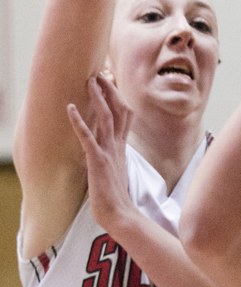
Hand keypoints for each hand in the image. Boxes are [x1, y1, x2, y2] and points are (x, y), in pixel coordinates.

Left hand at [67, 76, 132, 233]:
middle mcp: (118, 145)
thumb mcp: (118, 169)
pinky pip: (88, 137)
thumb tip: (114, 148)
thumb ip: (116, 155)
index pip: (124, 114)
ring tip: (89, 80)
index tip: (111, 81)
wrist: (121, 214)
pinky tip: (70, 108)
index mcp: (122, 147)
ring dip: (98, 97)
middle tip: (100, 72)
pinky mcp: (98, 161)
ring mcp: (109, 152)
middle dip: (110, 89)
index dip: (118, 96)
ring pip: (106, 117)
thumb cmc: (117, 196)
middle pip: (118, 109)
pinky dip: (79, 122)